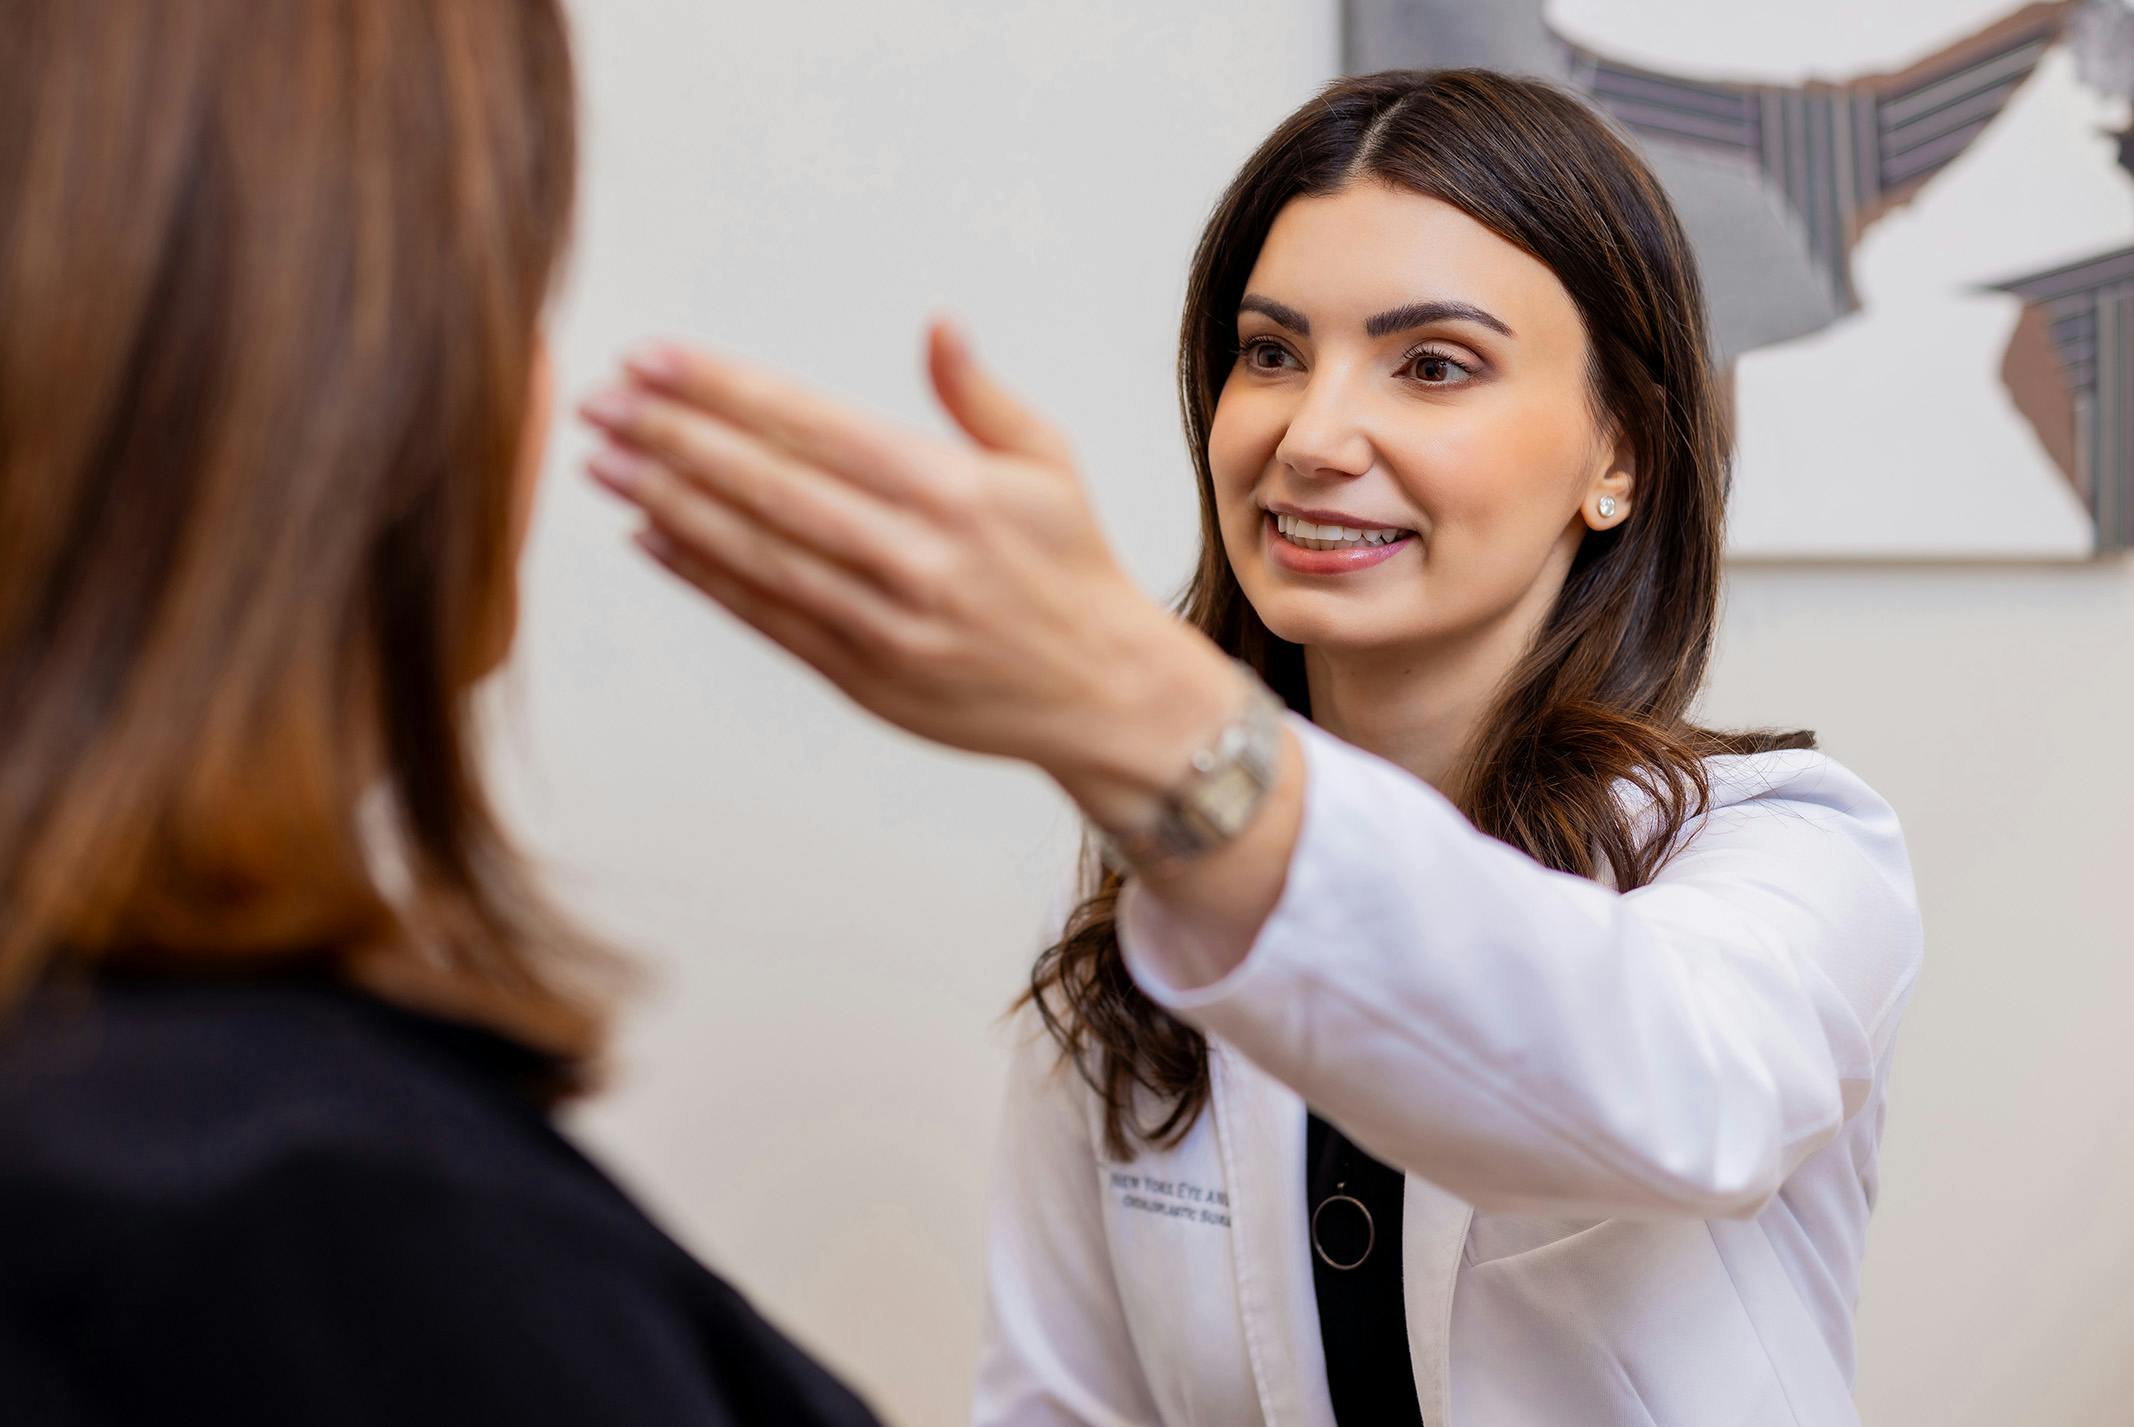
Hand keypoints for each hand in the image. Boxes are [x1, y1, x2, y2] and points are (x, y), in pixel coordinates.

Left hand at [577, 319, 1239, 823]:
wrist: (1106, 696)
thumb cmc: (1072, 568)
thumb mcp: (1048, 465)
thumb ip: (978, 397)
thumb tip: (936, 324)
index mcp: (955, 490)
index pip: (812, 424)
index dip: (722, 388)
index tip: (652, 358)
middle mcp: (915, 556)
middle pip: (768, 485)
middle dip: (671, 437)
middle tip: (598, 401)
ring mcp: (886, 624)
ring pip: (756, 554)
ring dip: (669, 503)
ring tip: (602, 461)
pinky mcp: (866, 679)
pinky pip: (768, 619)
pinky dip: (704, 576)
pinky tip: (652, 536)